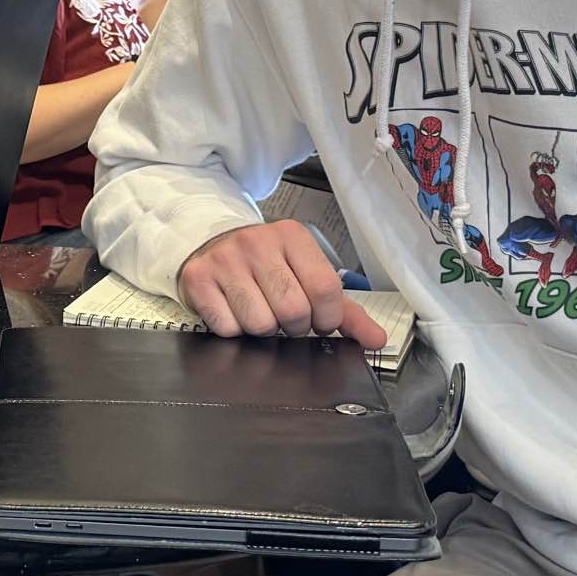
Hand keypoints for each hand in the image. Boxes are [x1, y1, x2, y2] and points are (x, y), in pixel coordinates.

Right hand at [178, 221, 386, 347]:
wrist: (213, 245)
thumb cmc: (267, 266)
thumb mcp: (307, 276)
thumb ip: (345, 310)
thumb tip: (377, 339)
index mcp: (292, 236)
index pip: (325, 288)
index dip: (327, 318)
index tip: (319, 320)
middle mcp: (257, 242)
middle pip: (293, 310)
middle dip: (295, 327)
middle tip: (287, 319)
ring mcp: (225, 259)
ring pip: (260, 323)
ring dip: (264, 330)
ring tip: (260, 312)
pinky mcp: (199, 278)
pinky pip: (228, 327)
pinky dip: (234, 330)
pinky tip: (234, 311)